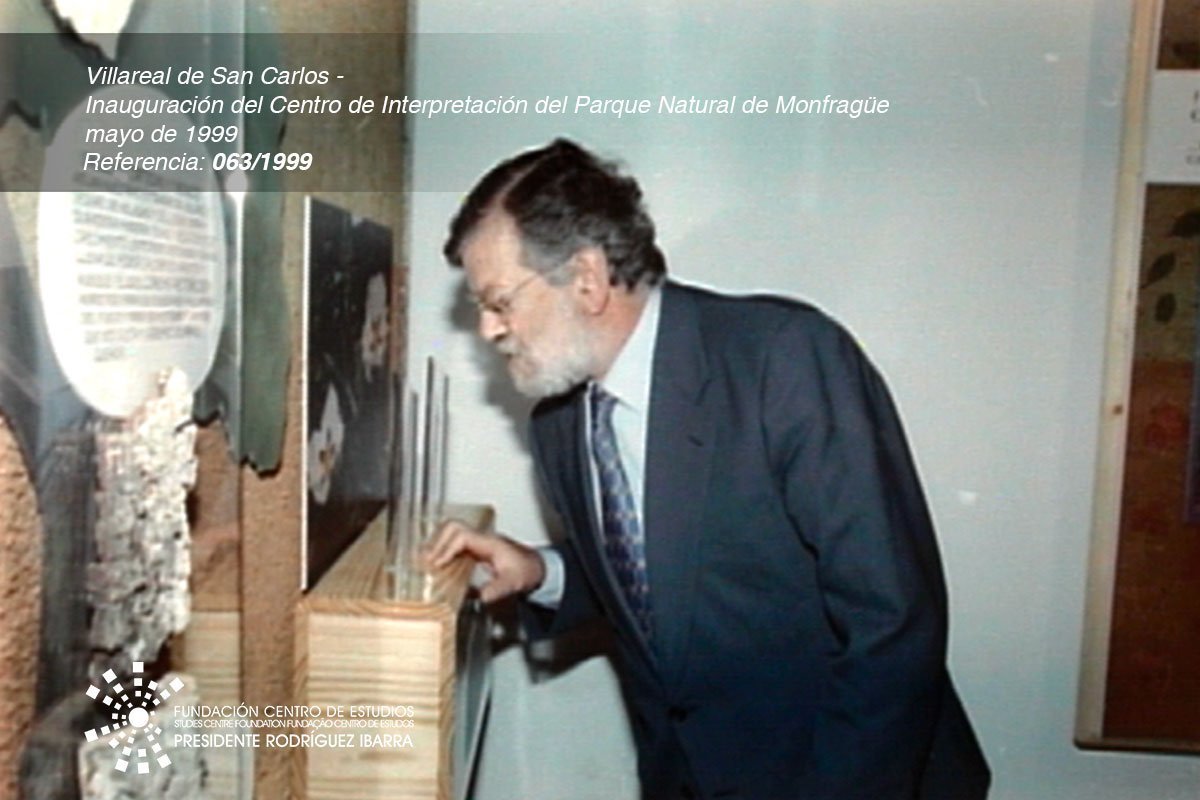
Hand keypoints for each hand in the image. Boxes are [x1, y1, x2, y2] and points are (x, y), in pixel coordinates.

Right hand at [422, 519, 546, 603]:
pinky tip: (438, 564)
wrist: (538, 568)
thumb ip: (498, 588)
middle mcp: (482, 539)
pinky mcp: (477, 549)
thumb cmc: (527, 571)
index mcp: (489, 542)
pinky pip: (456, 543)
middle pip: (453, 528)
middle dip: (437, 543)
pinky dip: (444, 550)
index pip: (461, 536)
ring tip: (426, 562)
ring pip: (452, 533)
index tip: (437, 564)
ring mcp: (479, 542)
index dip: (446, 548)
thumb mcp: (514, 582)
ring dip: (438, 545)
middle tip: (425, 561)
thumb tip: (482, 596)